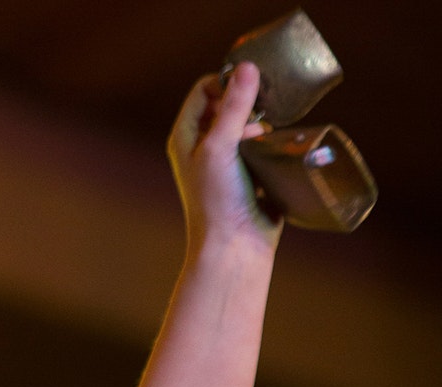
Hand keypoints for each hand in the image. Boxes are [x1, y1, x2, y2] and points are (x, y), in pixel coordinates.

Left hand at [168, 61, 281, 254]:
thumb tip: (247, 68)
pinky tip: (275, 153)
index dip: (226, 82)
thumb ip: (234, 107)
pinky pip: (262, 146)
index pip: (204, 90)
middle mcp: (202, 146)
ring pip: (248, 125)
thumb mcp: (221, 147)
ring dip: (261, 128)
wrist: (235, 245)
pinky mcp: (249, 173)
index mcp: (185, 136)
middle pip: (228, 105)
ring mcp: (226, 160)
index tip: (250, 87)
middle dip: (248, 105)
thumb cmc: (218, 199)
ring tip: (263, 143)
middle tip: (260, 116)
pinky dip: (270, 144)